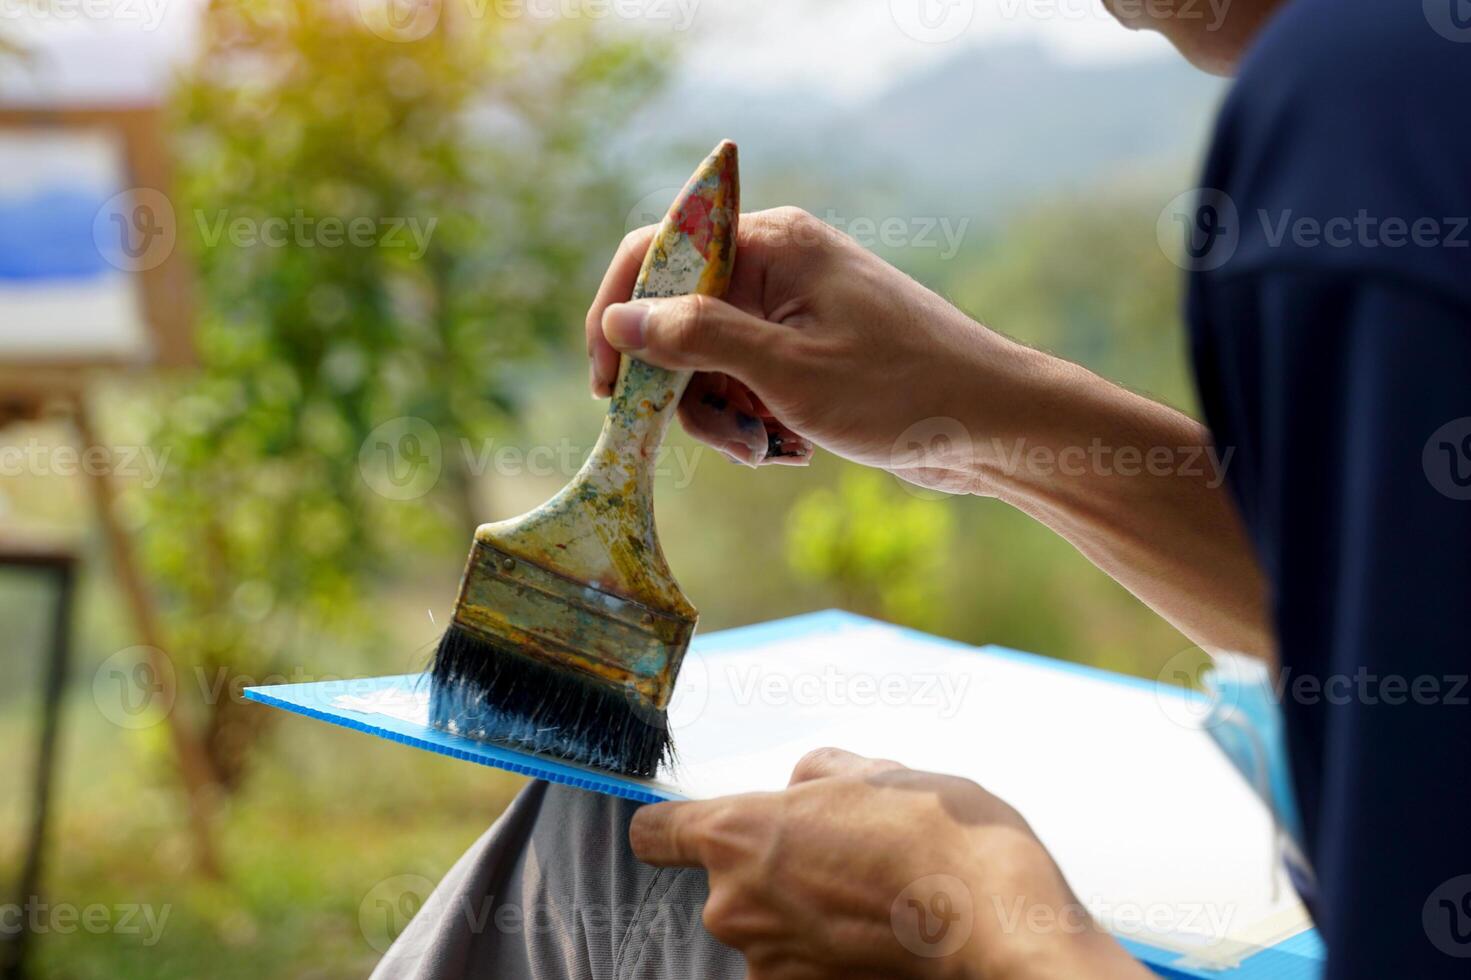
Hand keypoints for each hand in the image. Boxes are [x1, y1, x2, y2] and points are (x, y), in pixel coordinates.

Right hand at [586, 208, 1049, 487]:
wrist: (993, 427)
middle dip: (685, 389)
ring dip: (724, 418)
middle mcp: (778, 266)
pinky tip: (789, 451)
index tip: (607, 384)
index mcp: (773, 243)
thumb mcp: (787, 369)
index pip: (659, 251)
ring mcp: (792, 312)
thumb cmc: (901, 390)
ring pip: (709, 363)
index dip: (619, 312)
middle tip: (722, 437)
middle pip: (679, 320)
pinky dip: (755, 424)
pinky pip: (746, 385)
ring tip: (767, 450)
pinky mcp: (806, 355)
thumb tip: (619, 319)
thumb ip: (697, 338)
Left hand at [628, 748, 1149, 979]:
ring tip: (868, 891)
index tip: (687, 827)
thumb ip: (815, 773)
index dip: (673, 826)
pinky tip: (875, 926)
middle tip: (836, 851)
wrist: (990, 916)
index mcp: (738, 834)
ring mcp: (769, 961)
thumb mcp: (872, 770)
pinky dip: (826, 947)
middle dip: (770, 866)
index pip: (654, 833)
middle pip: (726, 881)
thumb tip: (803, 783)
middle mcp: (736, 905)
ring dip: (801, 909)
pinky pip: (799, 960)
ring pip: (767, 924)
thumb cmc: (932, 835)